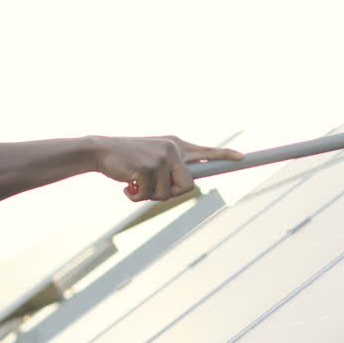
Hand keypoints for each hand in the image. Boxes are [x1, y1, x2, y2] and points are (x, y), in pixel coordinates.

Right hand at [91, 136, 243, 201]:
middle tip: (152, 189)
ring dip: (149, 196)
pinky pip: (149, 195)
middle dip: (171, 194)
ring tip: (135, 183)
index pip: (206, 151)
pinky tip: (126, 185)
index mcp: (176, 146)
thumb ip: (171, 169)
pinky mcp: (148, 167)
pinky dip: (135, 197)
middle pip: (188, 185)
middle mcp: (172, 149)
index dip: (225, 156)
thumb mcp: (153, 159)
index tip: (243, 157)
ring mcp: (161, 157)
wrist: (101, 151)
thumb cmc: (127, 160)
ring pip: (167, 194)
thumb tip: (187, 186)